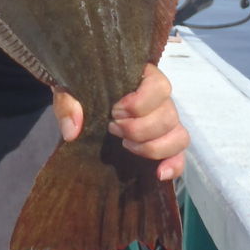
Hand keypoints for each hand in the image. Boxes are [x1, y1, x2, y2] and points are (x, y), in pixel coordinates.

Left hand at [51, 64, 189, 181]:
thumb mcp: (70, 87)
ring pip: (179, 136)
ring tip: (125, 145)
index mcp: (143, 75)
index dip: (140, 103)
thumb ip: (69, 102)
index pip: (159, 87)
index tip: (114, 111)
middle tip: (113, 129)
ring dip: (152, 147)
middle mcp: (160, 97)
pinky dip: (174, 165)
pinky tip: (159, 174)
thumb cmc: (81, 85)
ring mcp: (165, 120)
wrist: (82, 97)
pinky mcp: (164, 141)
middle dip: (139, 129)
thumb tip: (73, 130)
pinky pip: (180, 154)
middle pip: (169, 115)